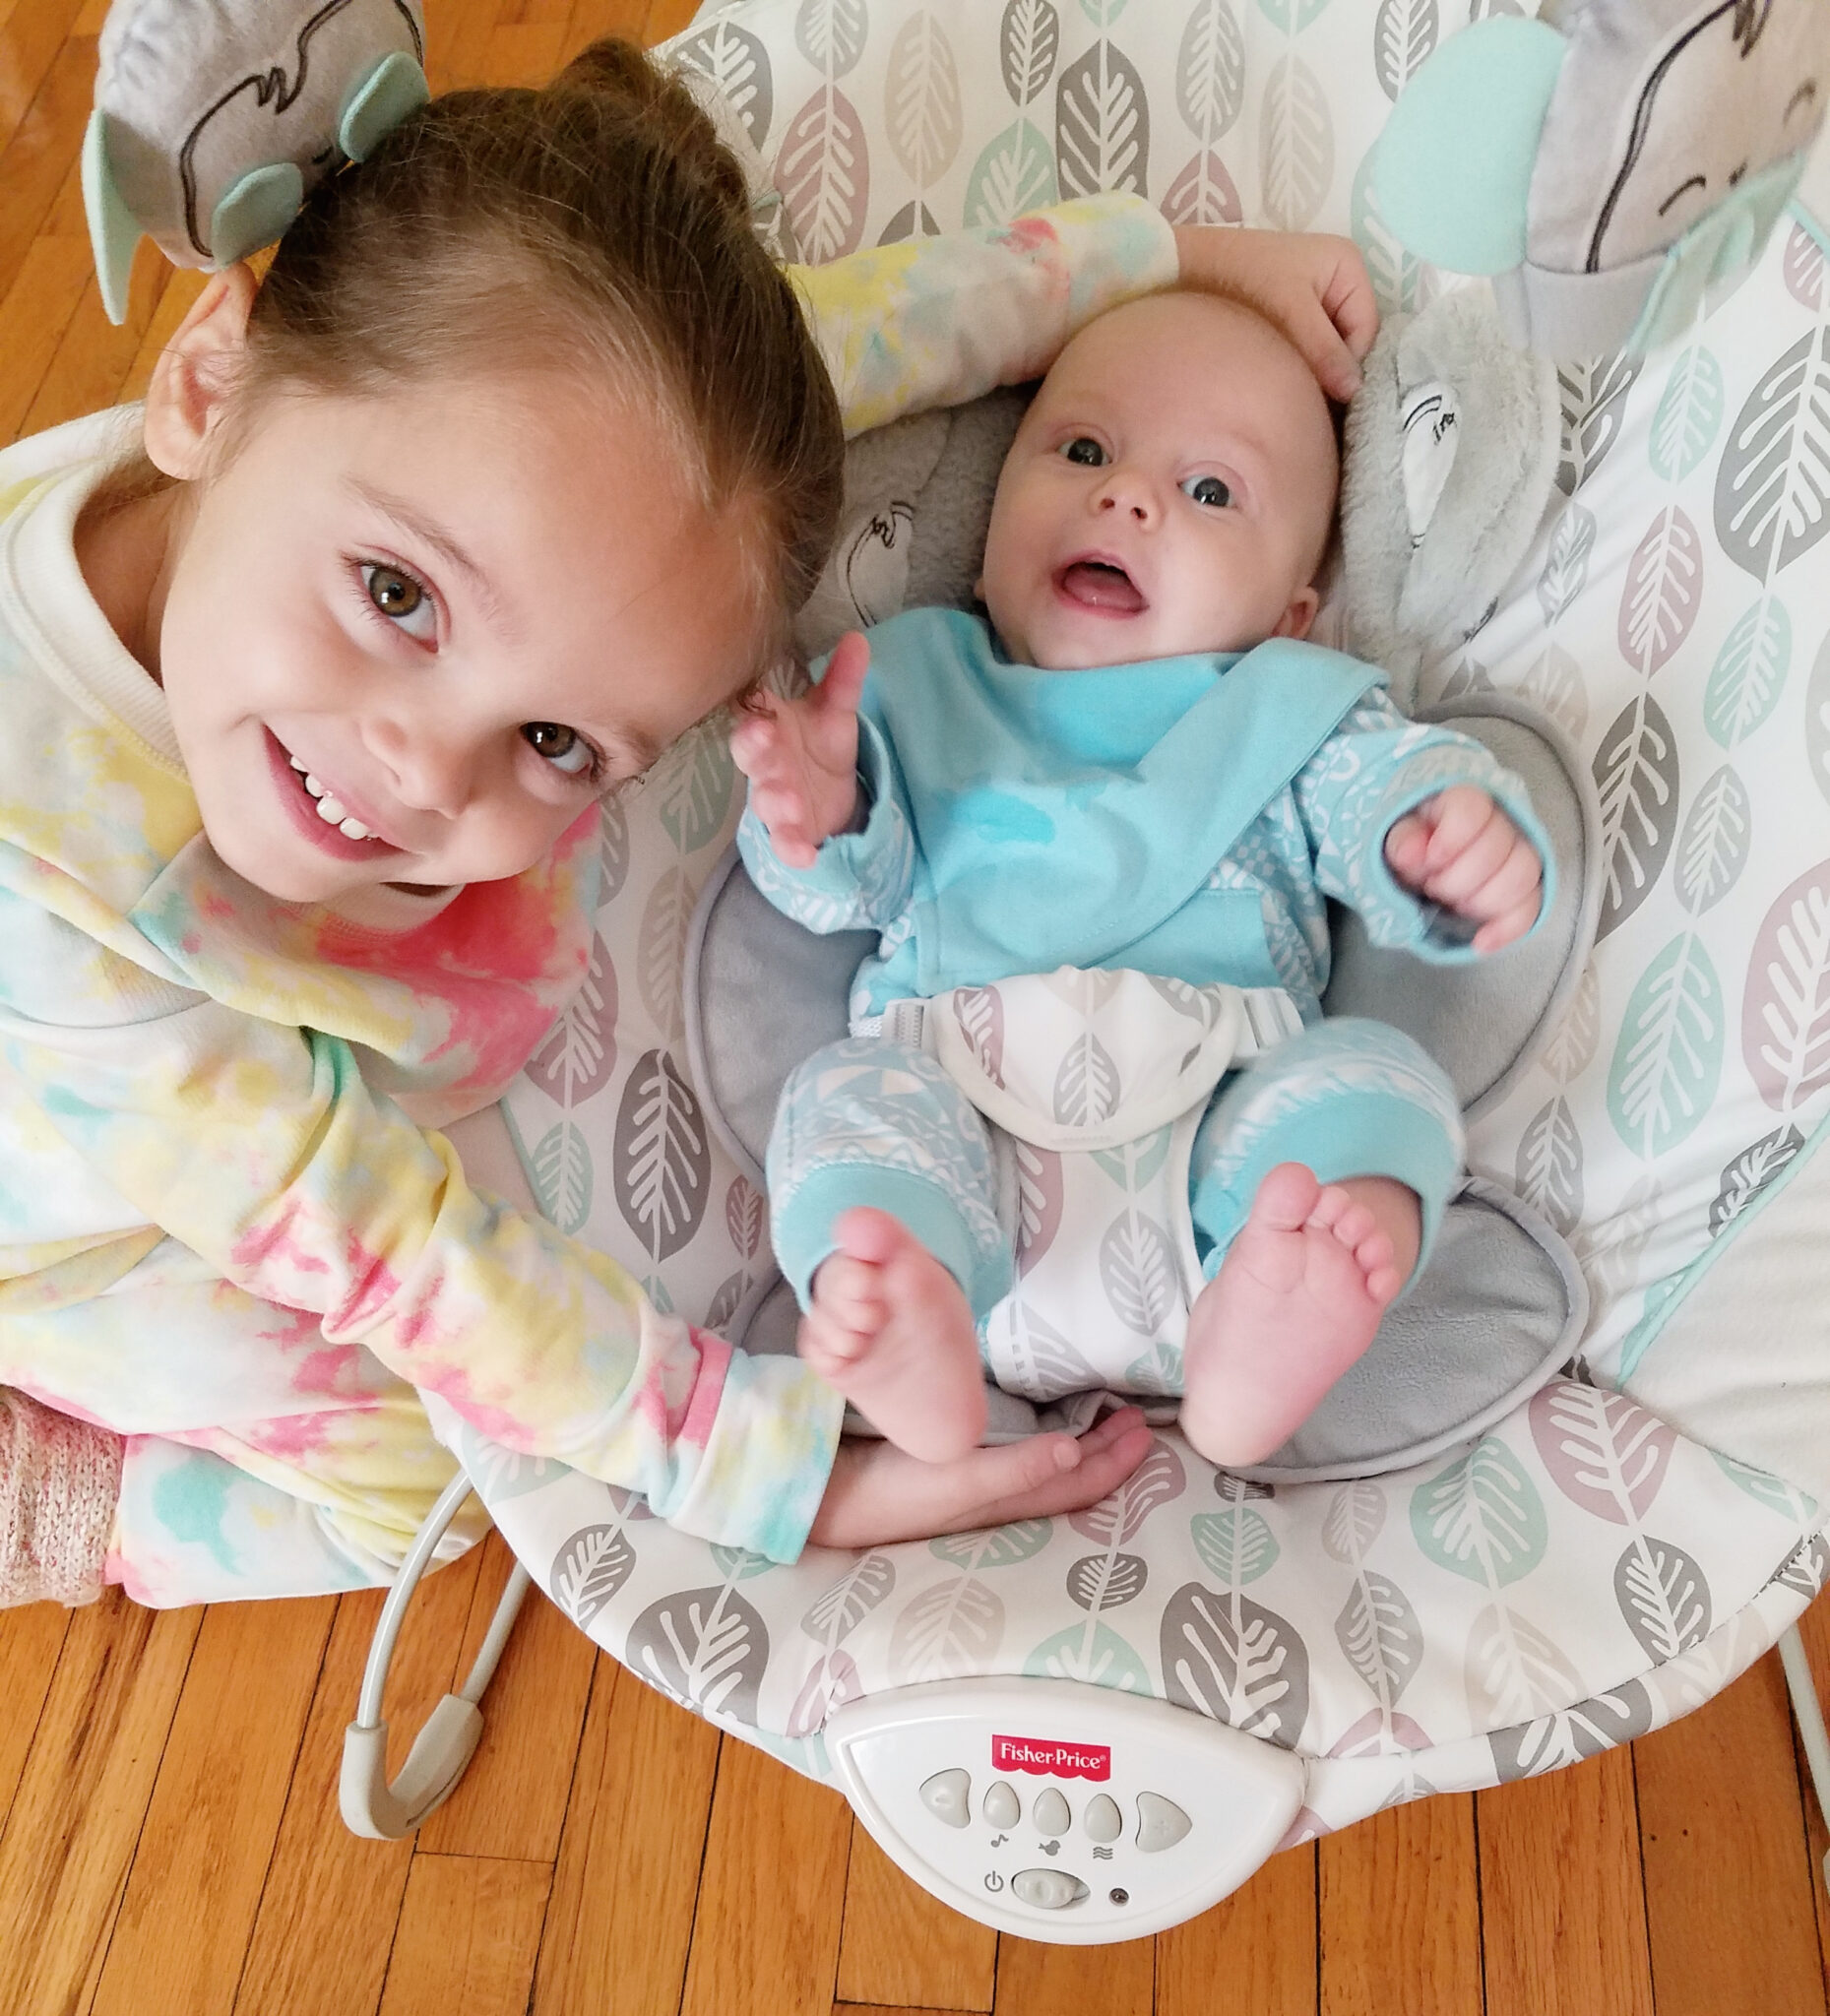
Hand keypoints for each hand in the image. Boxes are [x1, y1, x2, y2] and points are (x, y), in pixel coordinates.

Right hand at [729, 632, 870, 868]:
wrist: (830, 793)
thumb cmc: (820, 743)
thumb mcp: (835, 711)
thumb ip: (843, 679)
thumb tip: (858, 639)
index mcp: (770, 727)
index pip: (753, 718)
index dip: (754, 719)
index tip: (762, 718)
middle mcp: (766, 763)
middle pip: (752, 759)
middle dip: (757, 754)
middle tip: (765, 745)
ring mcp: (775, 799)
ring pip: (766, 802)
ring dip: (776, 804)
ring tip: (791, 805)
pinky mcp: (790, 831)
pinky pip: (784, 843)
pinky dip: (792, 850)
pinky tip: (806, 857)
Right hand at [807, 1406, 1153, 1549]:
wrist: (834, 1495)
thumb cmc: (897, 1490)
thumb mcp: (959, 1479)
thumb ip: (1016, 1468)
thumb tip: (1073, 1450)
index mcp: (1012, 1500)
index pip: (1081, 1484)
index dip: (1117, 1461)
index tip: (1145, 1427)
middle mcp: (1004, 1495)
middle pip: (1071, 1475)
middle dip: (1107, 1448)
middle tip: (1135, 1415)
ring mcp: (981, 1482)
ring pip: (1048, 1465)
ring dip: (1079, 1441)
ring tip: (1102, 1415)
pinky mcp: (956, 1465)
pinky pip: (1020, 1453)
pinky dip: (1042, 1436)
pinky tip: (1037, 1420)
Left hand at [1172, 226, 1377, 401]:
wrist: (1186, 268)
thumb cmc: (1242, 280)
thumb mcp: (1289, 315)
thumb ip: (1323, 351)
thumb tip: (1353, 390)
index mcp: (1348, 265)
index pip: (1366, 330)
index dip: (1346, 363)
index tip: (1317, 388)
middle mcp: (1337, 278)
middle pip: (1349, 339)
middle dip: (1326, 366)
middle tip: (1297, 385)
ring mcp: (1313, 294)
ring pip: (1326, 346)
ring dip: (1309, 367)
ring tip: (1283, 377)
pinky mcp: (1290, 310)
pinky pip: (1305, 344)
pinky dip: (1294, 360)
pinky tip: (1274, 369)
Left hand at [1384, 785, 1543, 952]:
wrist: (1425, 862)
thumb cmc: (1413, 843)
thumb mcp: (1395, 837)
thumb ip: (1402, 840)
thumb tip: (1411, 852)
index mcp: (1464, 800)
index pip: (1473, 809)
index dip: (1453, 837)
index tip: (1430, 860)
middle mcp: (1501, 821)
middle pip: (1497, 849)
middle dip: (1457, 879)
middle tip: (1431, 886)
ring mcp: (1518, 854)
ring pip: (1522, 876)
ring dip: (1481, 901)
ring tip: (1452, 904)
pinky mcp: (1525, 888)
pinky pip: (1531, 908)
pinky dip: (1507, 929)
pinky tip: (1482, 942)